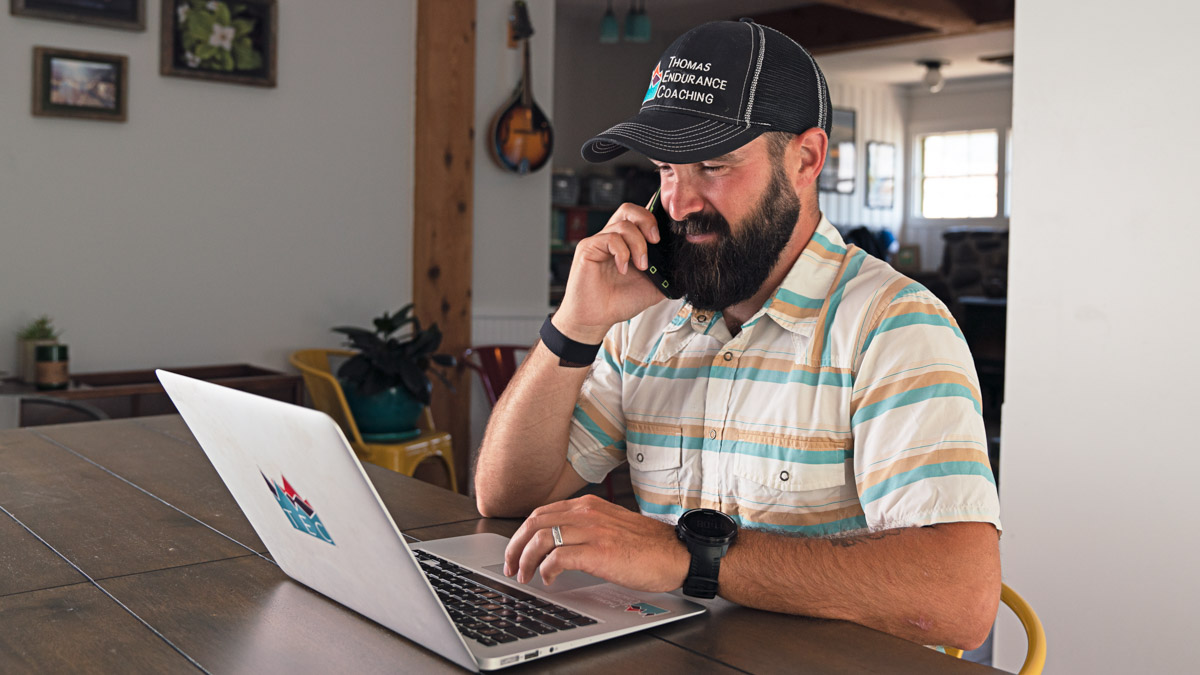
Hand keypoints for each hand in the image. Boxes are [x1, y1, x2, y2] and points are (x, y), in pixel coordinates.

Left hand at [503, 494, 689, 592]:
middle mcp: (588, 513)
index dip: (522, 533)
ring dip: (525, 559)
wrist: (677, 554)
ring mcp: (593, 531)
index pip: (542, 512)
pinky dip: (546, 569)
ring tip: (524, 575)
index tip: (515, 550)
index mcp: (589, 505)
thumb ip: (586, 527)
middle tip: (511, 565)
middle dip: (515, 546)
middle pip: (535, 522)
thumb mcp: (612, 525)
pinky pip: (558, 557)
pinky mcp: (600, 552)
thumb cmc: (649, 546)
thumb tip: (559, 543)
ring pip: (541, 538)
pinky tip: (548, 579)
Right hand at [553, 203, 667, 343]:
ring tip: (642, 266)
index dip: (655, 217)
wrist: (597, 319)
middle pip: (629, 209)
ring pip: (623, 223)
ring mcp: (599, 241)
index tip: (667, 233)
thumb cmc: (620, 302)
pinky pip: (610, 237)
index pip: (640, 217)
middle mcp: (613, 238)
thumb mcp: (654, 286)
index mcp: (628, 243)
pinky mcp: (588, 247)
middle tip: (656, 241)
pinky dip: (622, 253)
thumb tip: (686, 262)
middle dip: (647, 221)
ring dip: (638, 244)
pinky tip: (623, 269)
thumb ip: (667, 270)